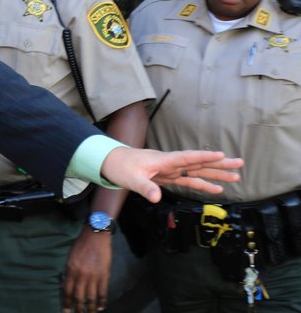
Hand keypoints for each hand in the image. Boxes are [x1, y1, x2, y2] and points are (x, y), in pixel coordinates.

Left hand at [62, 227, 111, 312]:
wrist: (96, 235)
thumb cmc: (82, 244)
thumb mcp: (70, 257)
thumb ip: (69, 271)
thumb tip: (66, 285)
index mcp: (71, 269)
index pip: (67, 290)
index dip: (66, 302)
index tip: (65, 311)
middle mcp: (81, 275)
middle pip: (78, 297)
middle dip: (78, 309)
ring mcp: (93, 276)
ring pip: (91, 297)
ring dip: (90, 308)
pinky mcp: (104, 275)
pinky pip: (102, 292)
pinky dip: (102, 301)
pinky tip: (101, 307)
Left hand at [101, 148, 242, 202]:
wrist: (112, 163)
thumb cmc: (121, 167)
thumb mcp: (131, 179)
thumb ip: (145, 188)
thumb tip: (157, 198)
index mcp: (163, 160)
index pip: (187, 158)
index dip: (204, 157)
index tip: (222, 154)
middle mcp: (171, 163)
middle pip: (198, 163)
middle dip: (219, 164)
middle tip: (240, 163)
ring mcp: (171, 170)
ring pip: (197, 172)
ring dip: (216, 174)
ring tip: (236, 177)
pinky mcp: (168, 177)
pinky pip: (189, 180)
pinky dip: (203, 184)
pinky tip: (217, 189)